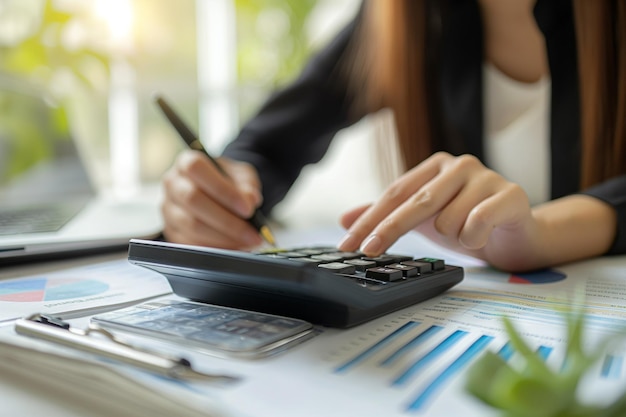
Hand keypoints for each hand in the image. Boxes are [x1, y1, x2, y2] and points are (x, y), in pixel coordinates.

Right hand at [161, 150, 264, 248]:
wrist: (218, 194)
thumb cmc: (228, 181)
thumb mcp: (241, 175)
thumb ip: (247, 184)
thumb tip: (250, 199)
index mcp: (186, 162)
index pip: (197, 169)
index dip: (223, 190)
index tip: (247, 208)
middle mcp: (172, 184)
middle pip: (193, 200)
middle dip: (227, 221)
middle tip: (252, 233)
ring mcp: (169, 210)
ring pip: (192, 226)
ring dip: (224, 238)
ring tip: (247, 242)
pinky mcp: (171, 232)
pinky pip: (190, 244)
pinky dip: (215, 249)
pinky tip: (234, 247)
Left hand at [337, 152, 540, 270]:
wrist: (518, 235)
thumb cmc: (468, 223)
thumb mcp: (422, 220)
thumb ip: (386, 216)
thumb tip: (344, 219)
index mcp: (436, 166)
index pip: (395, 193)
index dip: (369, 219)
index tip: (348, 243)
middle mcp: (459, 165)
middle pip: (415, 202)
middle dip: (389, 230)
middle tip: (369, 251)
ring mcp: (486, 176)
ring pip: (446, 220)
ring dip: (449, 238)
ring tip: (466, 236)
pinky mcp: (510, 194)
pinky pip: (476, 224)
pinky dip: (472, 239)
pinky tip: (481, 237)